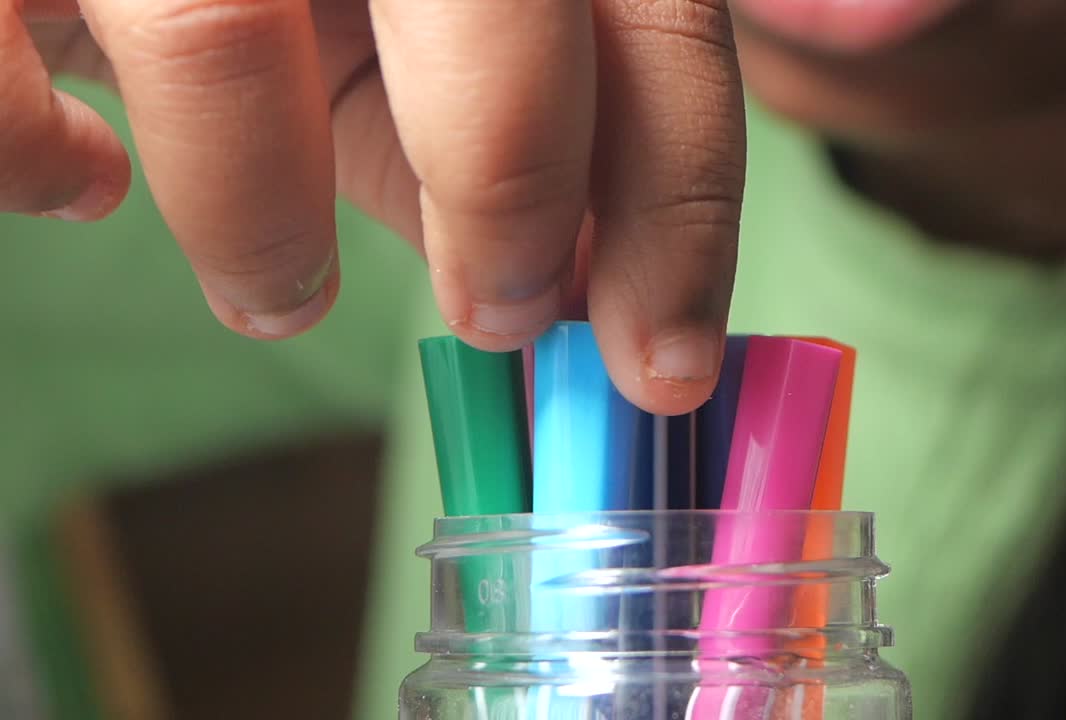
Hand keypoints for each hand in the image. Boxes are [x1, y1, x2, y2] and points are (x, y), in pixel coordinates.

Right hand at [5, 0, 745, 414]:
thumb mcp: (420, 42)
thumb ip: (501, 139)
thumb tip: (575, 291)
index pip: (650, 24)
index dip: (676, 213)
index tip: (662, 361)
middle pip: (489, 1)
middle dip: (511, 189)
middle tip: (499, 319)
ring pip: (219, 33)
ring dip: (263, 218)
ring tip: (277, 296)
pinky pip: (6, 62)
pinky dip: (36, 151)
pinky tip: (79, 183)